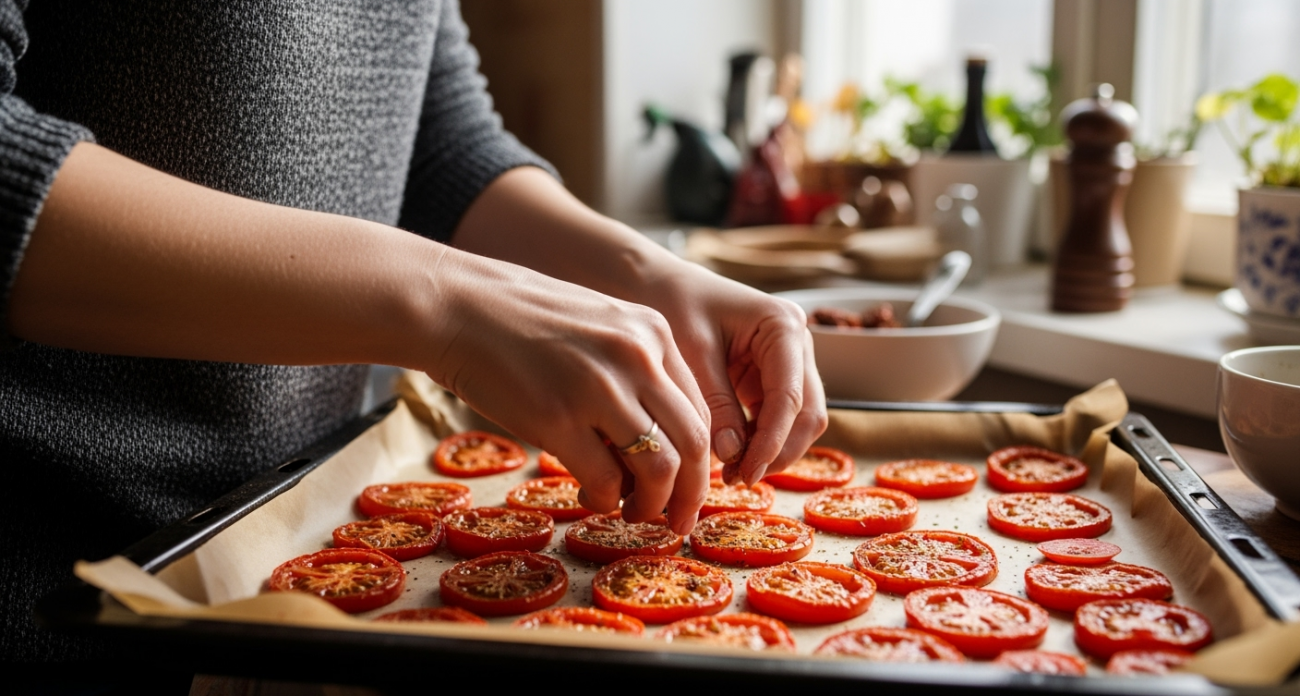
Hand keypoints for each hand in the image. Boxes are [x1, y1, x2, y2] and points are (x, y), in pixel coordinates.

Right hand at [419, 248, 711, 533]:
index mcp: (653, 331)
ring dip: (652, 504)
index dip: (701, 459)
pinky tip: (591, 498)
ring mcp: (598, 387)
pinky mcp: (557, 417)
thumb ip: (634, 370)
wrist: (455, 306)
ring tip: (633, 514)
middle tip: (679, 520)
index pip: (700, 409)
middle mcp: (636, 356)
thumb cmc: (520, 321)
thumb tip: (655, 436)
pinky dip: (606, 500)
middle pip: (694, 442)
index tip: (690, 485)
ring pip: (659, 466)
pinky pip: (605, 478)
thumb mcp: (597, 326)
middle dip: (693, 493)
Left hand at [637, 261, 827, 485]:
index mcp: (782, 326)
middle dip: (778, 450)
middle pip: (808, 413)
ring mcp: (788, 361)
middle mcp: (796, 343)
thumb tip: (734, 454)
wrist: (658, 284)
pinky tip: (732, 456)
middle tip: (739, 478)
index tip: (748, 472)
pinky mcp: (770, 377)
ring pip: (798, 421)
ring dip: (771, 450)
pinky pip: (776, 417)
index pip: (790, 395)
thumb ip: (716, 403)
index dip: (773, 440)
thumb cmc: (673, 303)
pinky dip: (759, 440)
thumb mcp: (692, 353)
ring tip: (732, 472)